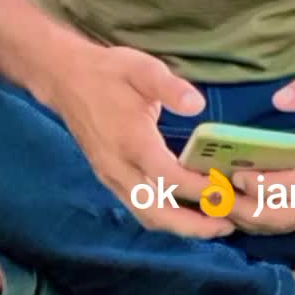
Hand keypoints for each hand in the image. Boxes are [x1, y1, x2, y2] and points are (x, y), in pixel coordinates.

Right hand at [50, 43, 235, 238]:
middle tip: (228, 225)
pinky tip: (187, 212)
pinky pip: (138, 207)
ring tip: (214, 224)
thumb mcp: (142, 68)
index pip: (168, 177)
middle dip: (193, 225)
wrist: (65, 79)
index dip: (199, 189)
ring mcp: (111, 176)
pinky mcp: (109, 178)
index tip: (228, 191)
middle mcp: (119, 167)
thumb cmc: (108, 72)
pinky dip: (165, 216)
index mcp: (131, 141)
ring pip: (146, 215)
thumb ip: (170, 87)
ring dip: (180, 226)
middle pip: (156, 212)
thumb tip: (198, 105)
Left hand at [227, 64, 294, 233]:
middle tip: (210, 194)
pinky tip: (236, 207)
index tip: (233, 173)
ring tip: (214, 203)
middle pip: (283, 215)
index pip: (293, 185)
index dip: (262, 185)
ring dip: (249, 217)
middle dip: (244, 208)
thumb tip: (278, 99)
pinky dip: (261, 218)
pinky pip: (291, 221)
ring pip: (285, 224)